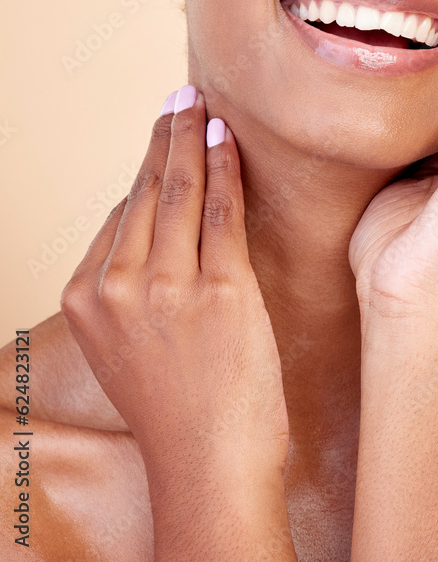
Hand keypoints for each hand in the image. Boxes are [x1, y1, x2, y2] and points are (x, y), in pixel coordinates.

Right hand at [60, 85, 288, 472]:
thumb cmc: (178, 408)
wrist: (208, 468)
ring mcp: (167, 287)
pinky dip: (224, 166)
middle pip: (146, 190)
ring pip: (180, 190)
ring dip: (192, 137)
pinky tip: (226, 137)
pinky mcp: (219, 290)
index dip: (146, 166)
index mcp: (85, 297)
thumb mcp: (129, 341)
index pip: (121, 212)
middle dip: (165, 135)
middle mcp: (117, 286)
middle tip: (180, 96)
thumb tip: (157, 218)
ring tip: (201, 104)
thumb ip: (133, 282)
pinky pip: (221, 210)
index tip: (161, 133)